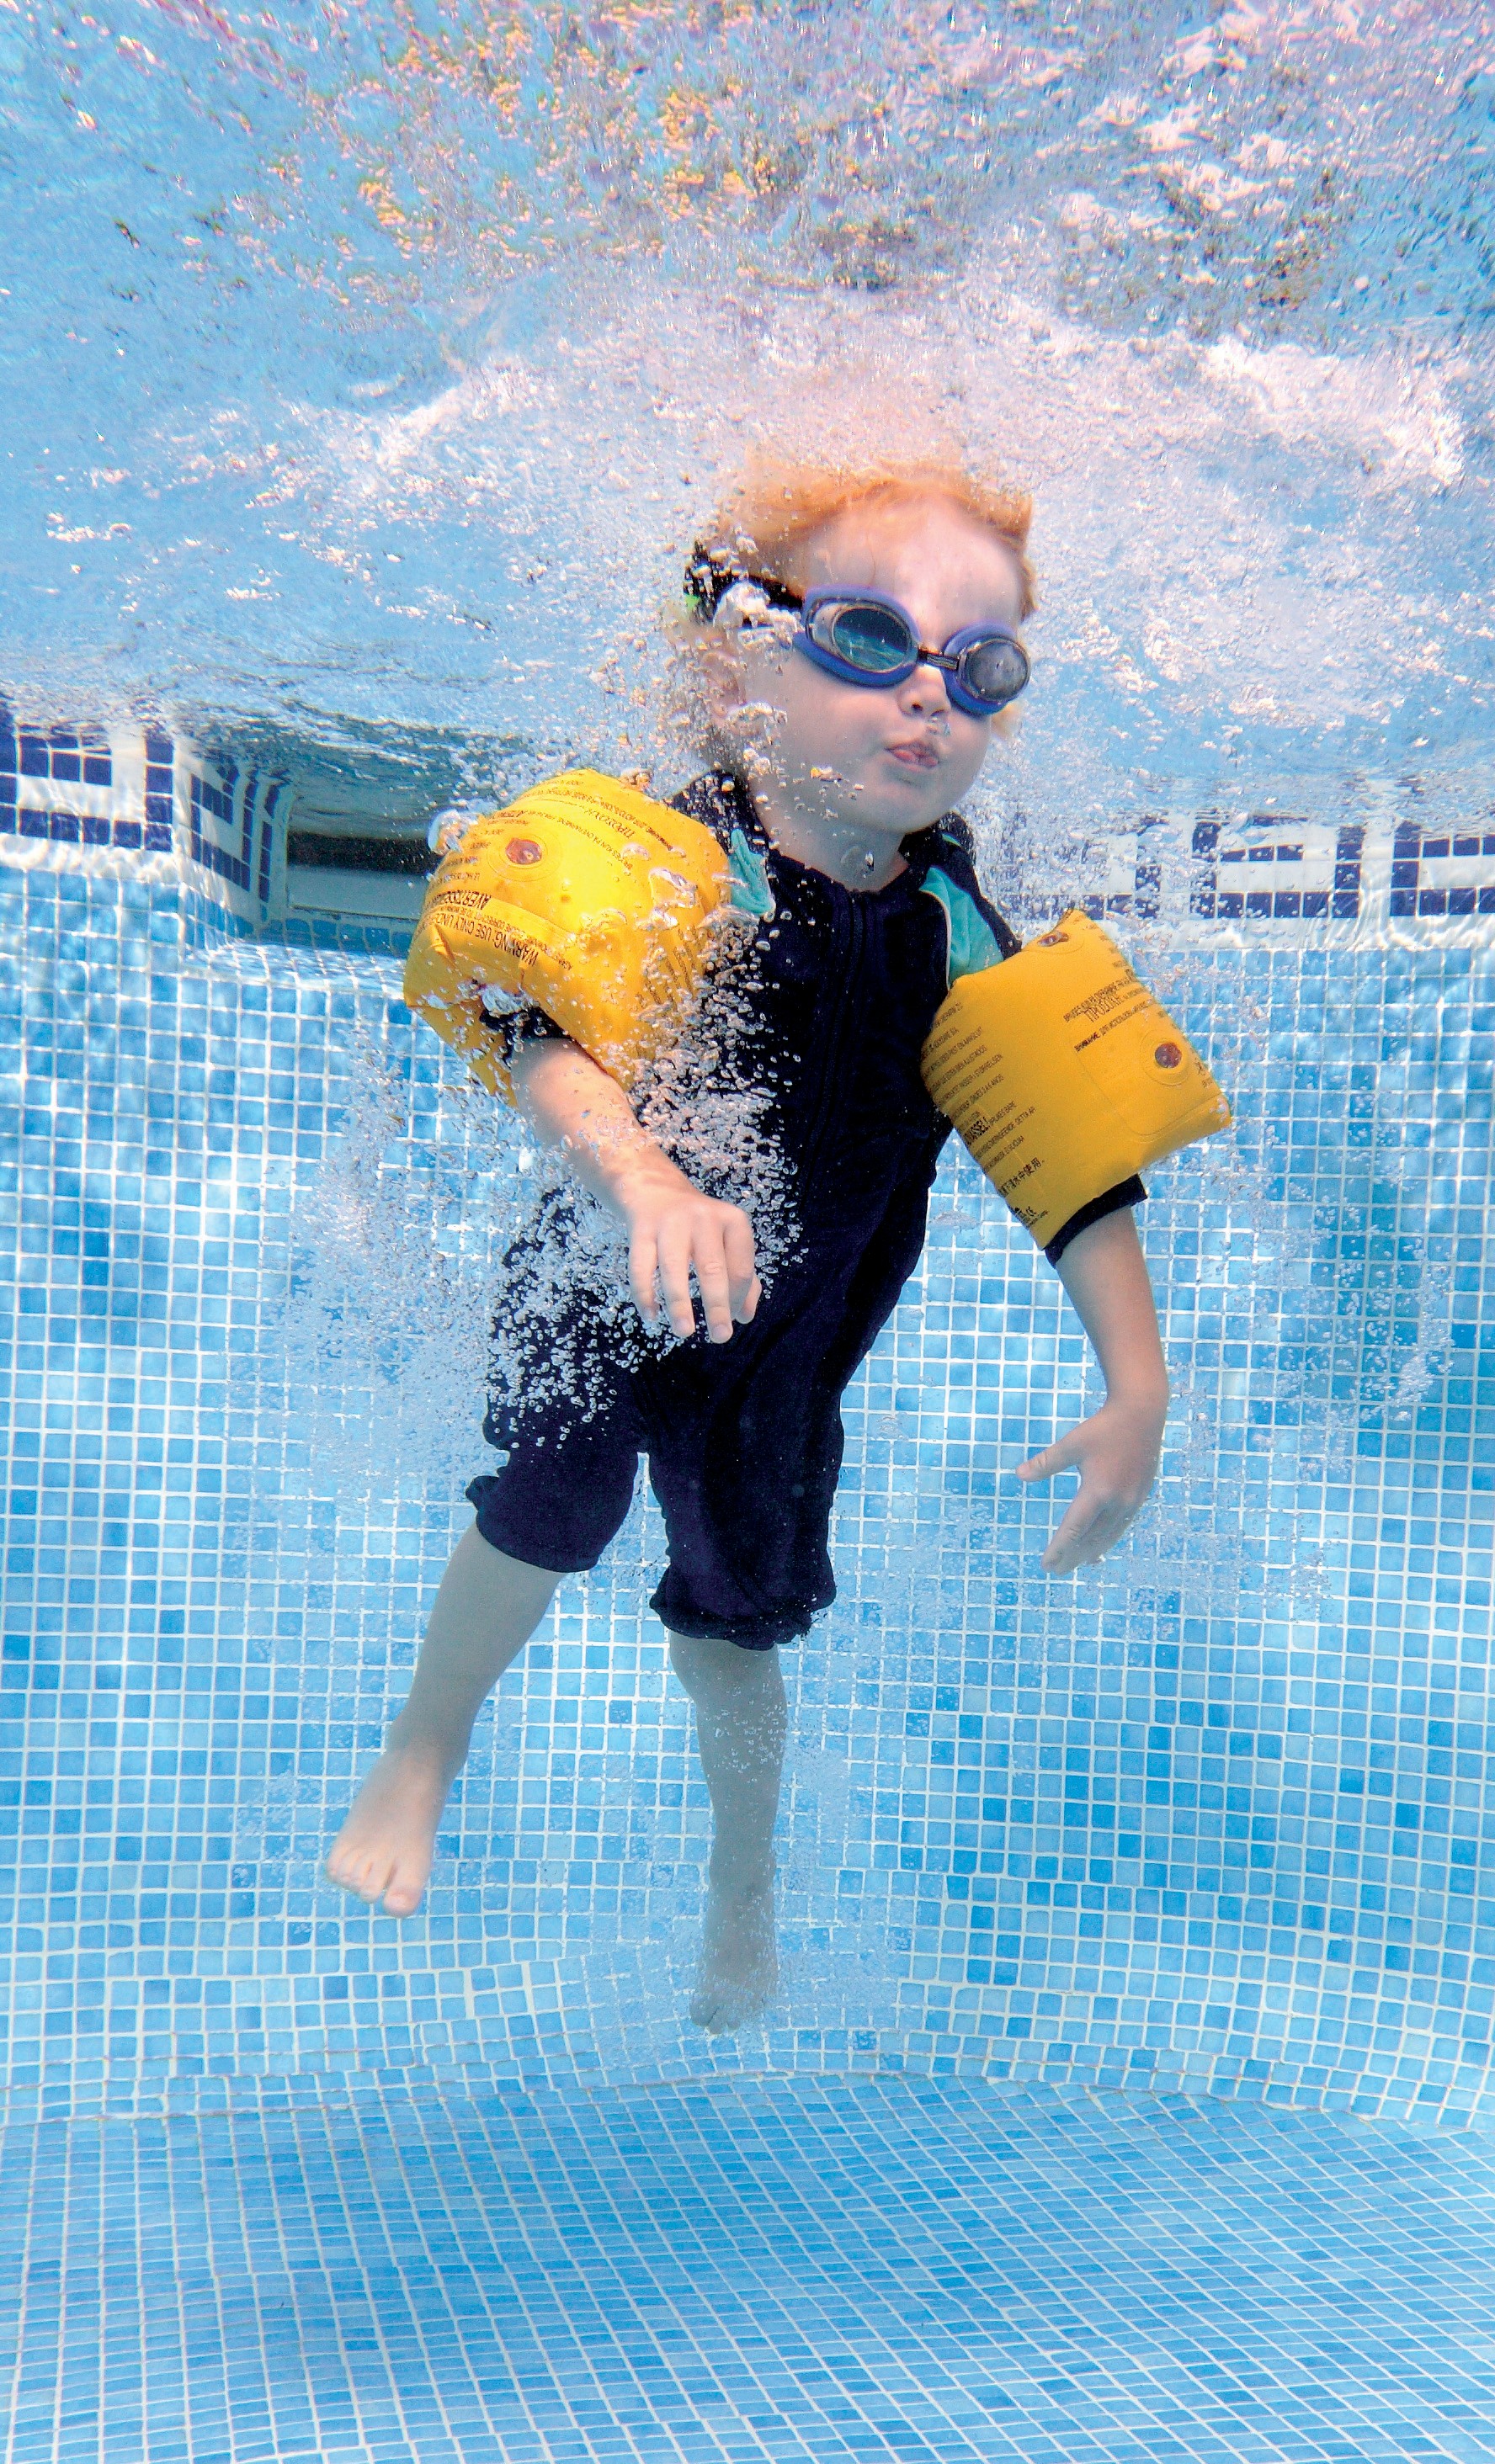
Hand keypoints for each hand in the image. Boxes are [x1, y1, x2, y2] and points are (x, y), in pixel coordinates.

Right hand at [615, 1157, 760, 1343]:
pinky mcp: (642, 1228)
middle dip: (716, 1306)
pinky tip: (651, 1316)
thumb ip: (743, 1278)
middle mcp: (704, 1218)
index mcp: (733, 1222)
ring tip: (684, 1332)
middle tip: (720, 1337)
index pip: (741, 1269)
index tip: (730, 1320)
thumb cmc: (700, 1226)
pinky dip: (645, 1293)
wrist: (656, 1190)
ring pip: (674, 1269)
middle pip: (712, 1268)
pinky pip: (640, 1266)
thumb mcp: (728, 1242)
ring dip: (679, 1304)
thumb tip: (743, 1317)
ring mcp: (671, 1222)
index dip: (738, 1299)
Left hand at [1016, 1392, 1164, 1573]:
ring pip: (1109, 1536)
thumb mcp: (1071, 1444)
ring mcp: (1132, 1501)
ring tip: (1077, 1564)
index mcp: (1098, 1491)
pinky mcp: (1140, 1497)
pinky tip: (1100, 1546)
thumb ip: (1045, 1463)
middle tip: (1055, 1571)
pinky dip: (1108, 1540)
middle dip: (1072, 1556)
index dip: (1059, 1549)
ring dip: (1091, 1552)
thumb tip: (1018, 1475)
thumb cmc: (1103, 1427)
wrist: (1142, 1414)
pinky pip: (1121, 1526)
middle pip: (1091, 1539)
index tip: (1046, 1565)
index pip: (1074, 1529)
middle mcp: (1117, 1501)